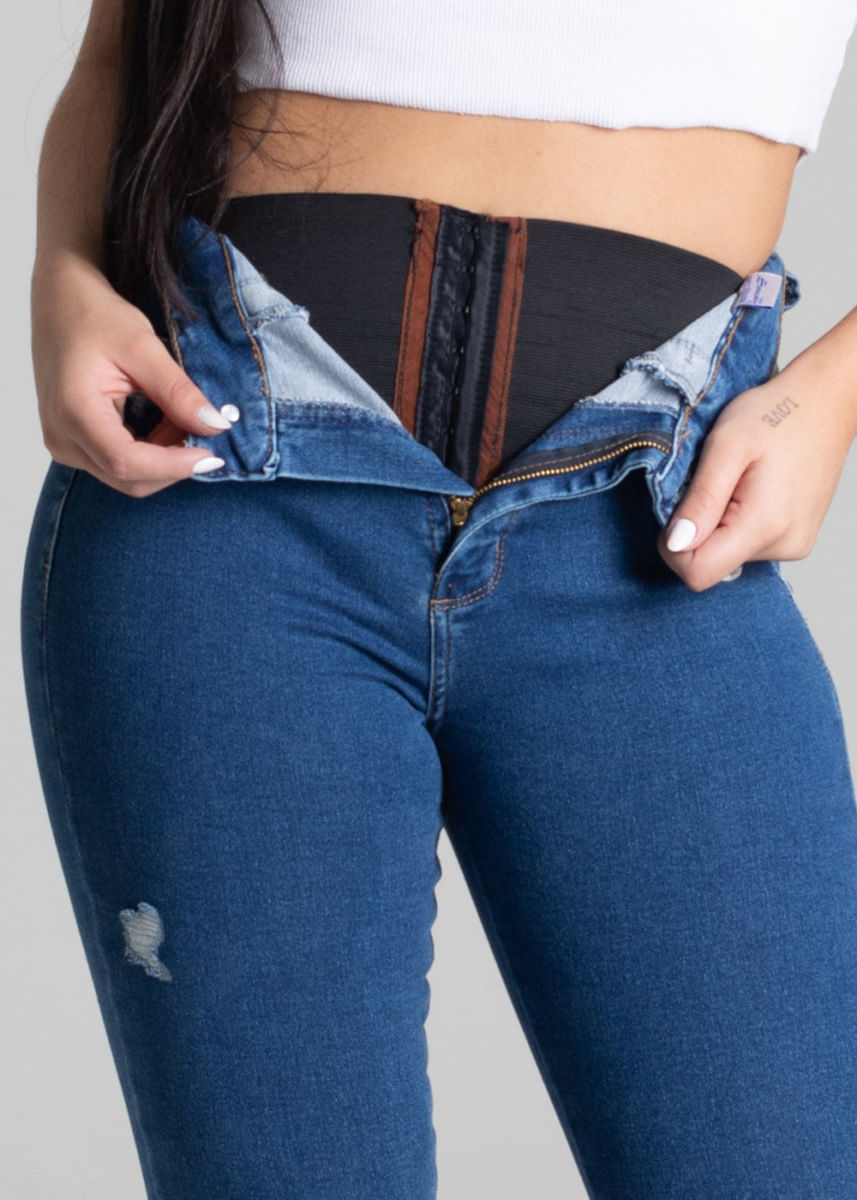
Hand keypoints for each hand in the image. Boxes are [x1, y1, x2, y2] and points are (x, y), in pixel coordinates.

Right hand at [31, 253, 232, 497]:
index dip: (174, 466)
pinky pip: (116, 465)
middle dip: (172, 464)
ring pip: (126, 477)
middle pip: (128, 479)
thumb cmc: (94, 315)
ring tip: (179, 419)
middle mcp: (62, 437)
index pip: (128, 463)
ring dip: (162, 459)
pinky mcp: (72, 443)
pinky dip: (149, 453)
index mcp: (73, 412)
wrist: (60, 302)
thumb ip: (178, 391)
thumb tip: (215, 426)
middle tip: (201, 430)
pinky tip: (163, 425)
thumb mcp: (143, 347)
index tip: (212, 456)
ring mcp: (64, 444)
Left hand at [657, 358, 855, 591]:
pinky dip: (736, 521)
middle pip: (712, 564)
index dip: (674, 547)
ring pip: (728, 554)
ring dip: (718, 522)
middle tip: (713, 483)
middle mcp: (784, 545)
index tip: (676, 509)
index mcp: (764, 524)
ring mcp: (793, 545)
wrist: (824, 402)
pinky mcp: (795, 539)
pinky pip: (747, 544)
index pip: (699, 573)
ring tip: (736, 480)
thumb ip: (701, 500)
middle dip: (698, 528)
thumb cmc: (776, 413)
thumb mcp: (725, 446)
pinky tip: (749, 488)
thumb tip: (676, 544)